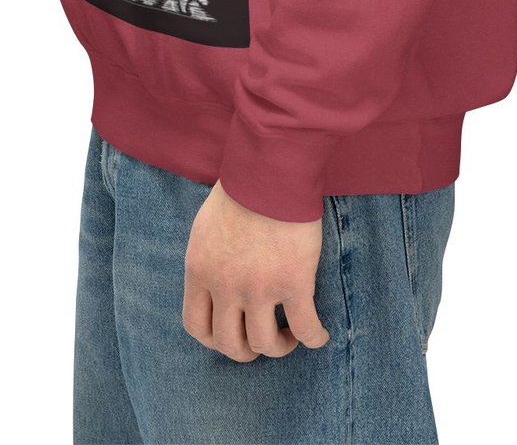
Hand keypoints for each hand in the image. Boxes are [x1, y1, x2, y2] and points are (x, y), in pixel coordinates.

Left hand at [181, 181, 329, 360]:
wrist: (271, 167)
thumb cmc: (241, 188)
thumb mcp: (206, 228)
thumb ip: (208, 261)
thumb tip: (216, 283)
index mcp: (200, 270)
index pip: (197, 326)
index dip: (215, 339)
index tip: (232, 333)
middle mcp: (226, 285)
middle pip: (230, 344)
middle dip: (247, 349)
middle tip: (262, 338)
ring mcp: (259, 288)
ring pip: (265, 344)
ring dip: (278, 346)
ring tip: (288, 336)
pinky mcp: (294, 283)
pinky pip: (305, 328)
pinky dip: (314, 338)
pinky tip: (319, 334)